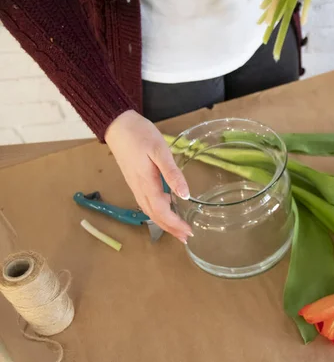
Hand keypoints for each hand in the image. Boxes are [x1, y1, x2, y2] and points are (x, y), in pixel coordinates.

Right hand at [105, 110, 192, 243]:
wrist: (117, 125)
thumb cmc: (140, 135)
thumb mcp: (159, 151)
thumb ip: (172, 173)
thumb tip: (185, 195)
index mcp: (146, 184)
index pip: (162, 211)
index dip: (175, 224)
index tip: (189, 232)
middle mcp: (139, 189)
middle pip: (155, 215)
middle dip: (171, 228)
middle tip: (186, 237)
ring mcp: (136, 186)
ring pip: (150, 210)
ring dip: (165, 222)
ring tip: (179, 229)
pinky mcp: (135, 181)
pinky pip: (148, 202)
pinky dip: (159, 211)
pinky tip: (168, 207)